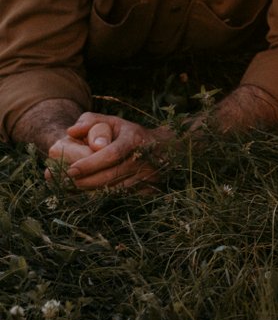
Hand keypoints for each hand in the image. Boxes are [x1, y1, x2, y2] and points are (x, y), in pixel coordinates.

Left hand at [46, 113, 164, 190]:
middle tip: (70, 181)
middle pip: (112, 175)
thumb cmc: (128, 134)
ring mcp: (149, 175)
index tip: (71, 170)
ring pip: (117, 189)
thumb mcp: (112, 122)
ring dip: (94, 191)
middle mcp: (144, 157)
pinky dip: (106, 198)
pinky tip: (93, 194)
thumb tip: (71, 132)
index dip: (90, 164)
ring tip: (78, 187)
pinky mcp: (151, 189)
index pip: (111, 154)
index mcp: (134, 139)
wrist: (165, 147)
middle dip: (87, 181)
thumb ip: (89, 121)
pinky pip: (124, 197)